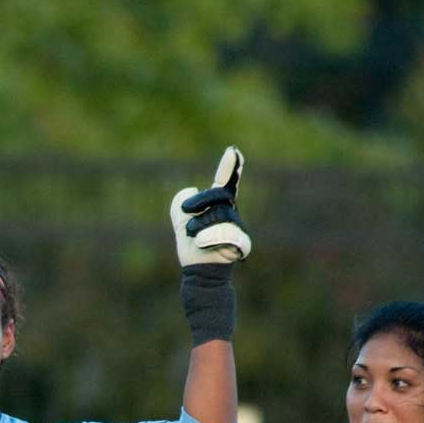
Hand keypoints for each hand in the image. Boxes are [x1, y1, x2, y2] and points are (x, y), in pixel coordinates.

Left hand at [171, 147, 250, 266]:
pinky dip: (210, 238)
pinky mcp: (242, 243)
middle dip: (199, 202)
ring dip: (199, 228)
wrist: (199, 271)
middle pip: (219, 195)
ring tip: (197, 240)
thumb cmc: (192, 245)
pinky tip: (203, 243)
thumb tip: (195, 189)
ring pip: (219, 215)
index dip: (230, 166)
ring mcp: (239, 226)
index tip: (233, 151)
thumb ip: (181, 199)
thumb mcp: (180, 218)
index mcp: (219, 203)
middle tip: (187, 215)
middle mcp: (232, 211)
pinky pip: (228, 234)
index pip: (226, 181)